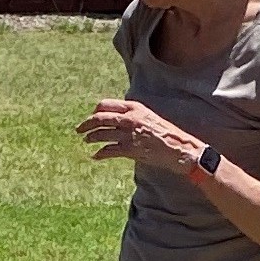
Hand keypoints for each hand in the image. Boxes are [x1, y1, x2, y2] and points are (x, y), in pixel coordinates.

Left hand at [76, 99, 206, 174]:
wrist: (180, 148)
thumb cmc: (167, 134)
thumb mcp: (149, 117)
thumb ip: (133, 116)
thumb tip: (117, 119)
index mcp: (135, 107)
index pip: (106, 105)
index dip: (95, 111)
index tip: (91, 116)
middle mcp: (130, 118)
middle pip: (99, 118)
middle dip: (86, 124)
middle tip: (79, 129)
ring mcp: (129, 134)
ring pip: (101, 134)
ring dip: (91, 138)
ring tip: (87, 140)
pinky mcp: (130, 149)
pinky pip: (108, 150)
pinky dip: (100, 154)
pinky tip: (96, 156)